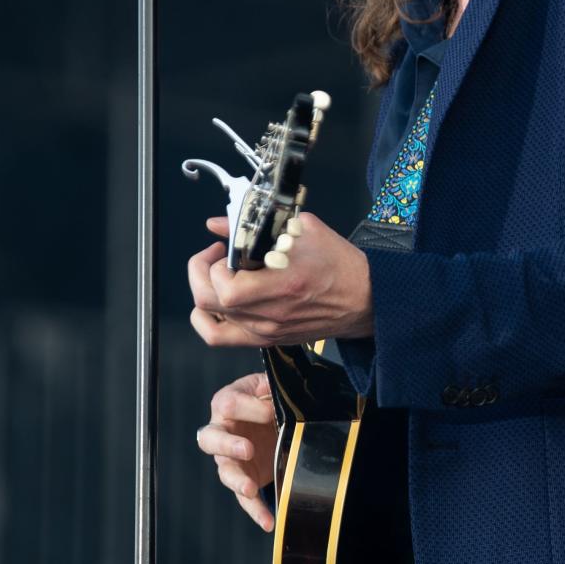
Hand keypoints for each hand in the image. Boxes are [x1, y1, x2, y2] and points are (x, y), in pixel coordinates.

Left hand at [188, 212, 373, 347]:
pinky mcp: (268, 340)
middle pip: (208, 304)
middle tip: (214, 257)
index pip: (225, 288)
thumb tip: (220, 223)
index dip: (213, 265)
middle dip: (200, 274)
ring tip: (217, 278)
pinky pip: (223, 339)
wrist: (365, 300)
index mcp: (282, 286)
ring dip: (206, 294)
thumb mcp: (304, 230)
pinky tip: (218, 304)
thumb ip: (256, 225)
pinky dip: (210, 321)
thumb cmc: (341, 266)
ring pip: (212, 322)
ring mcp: (267, 331)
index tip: (224, 249)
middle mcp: (270, 315)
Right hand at [196, 370, 277, 531]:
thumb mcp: (269, 386)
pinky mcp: (244, 478)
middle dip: (228, 445)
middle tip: (247, 449)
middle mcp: (222, 431)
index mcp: (227, 402)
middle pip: (211, 439)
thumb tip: (269, 389)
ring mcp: (230, 458)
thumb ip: (268, 385)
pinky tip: (267, 521)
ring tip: (251, 489)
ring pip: (225, 471)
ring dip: (237, 480)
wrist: (279, 418)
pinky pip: (245, 497)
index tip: (272, 411)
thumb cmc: (269, 398)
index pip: (228, 404)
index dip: (250, 408)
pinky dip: (255, 510)